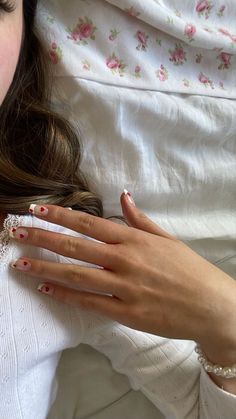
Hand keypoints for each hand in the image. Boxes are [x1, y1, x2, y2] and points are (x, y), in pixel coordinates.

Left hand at [9, 192, 235, 349]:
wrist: (211, 306)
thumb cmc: (189, 270)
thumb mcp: (167, 239)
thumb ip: (140, 219)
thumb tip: (123, 195)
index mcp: (135, 240)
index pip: (89, 223)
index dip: (60, 216)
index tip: (38, 210)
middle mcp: (126, 260)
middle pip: (76, 246)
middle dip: (43, 237)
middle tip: (17, 231)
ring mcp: (125, 288)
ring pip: (77, 274)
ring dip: (46, 267)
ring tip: (20, 262)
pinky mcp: (126, 312)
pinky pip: (90, 302)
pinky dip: (66, 295)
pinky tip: (46, 288)